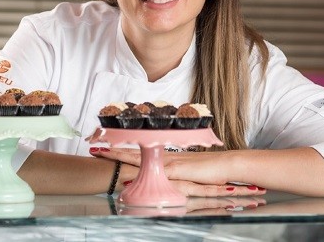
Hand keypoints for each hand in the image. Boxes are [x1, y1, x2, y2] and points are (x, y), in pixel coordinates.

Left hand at [90, 147, 265, 196]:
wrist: (229, 165)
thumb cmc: (214, 171)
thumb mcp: (191, 174)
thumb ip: (177, 176)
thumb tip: (164, 180)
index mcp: (167, 157)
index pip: (140, 150)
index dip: (122, 148)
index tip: (105, 144)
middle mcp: (165, 157)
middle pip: (134, 151)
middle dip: (113, 148)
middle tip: (94, 143)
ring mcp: (169, 162)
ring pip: (139, 156)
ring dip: (119, 154)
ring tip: (100, 149)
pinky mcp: (176, 170)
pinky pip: (153, 168)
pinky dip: (139, 166)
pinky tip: (126, 168)